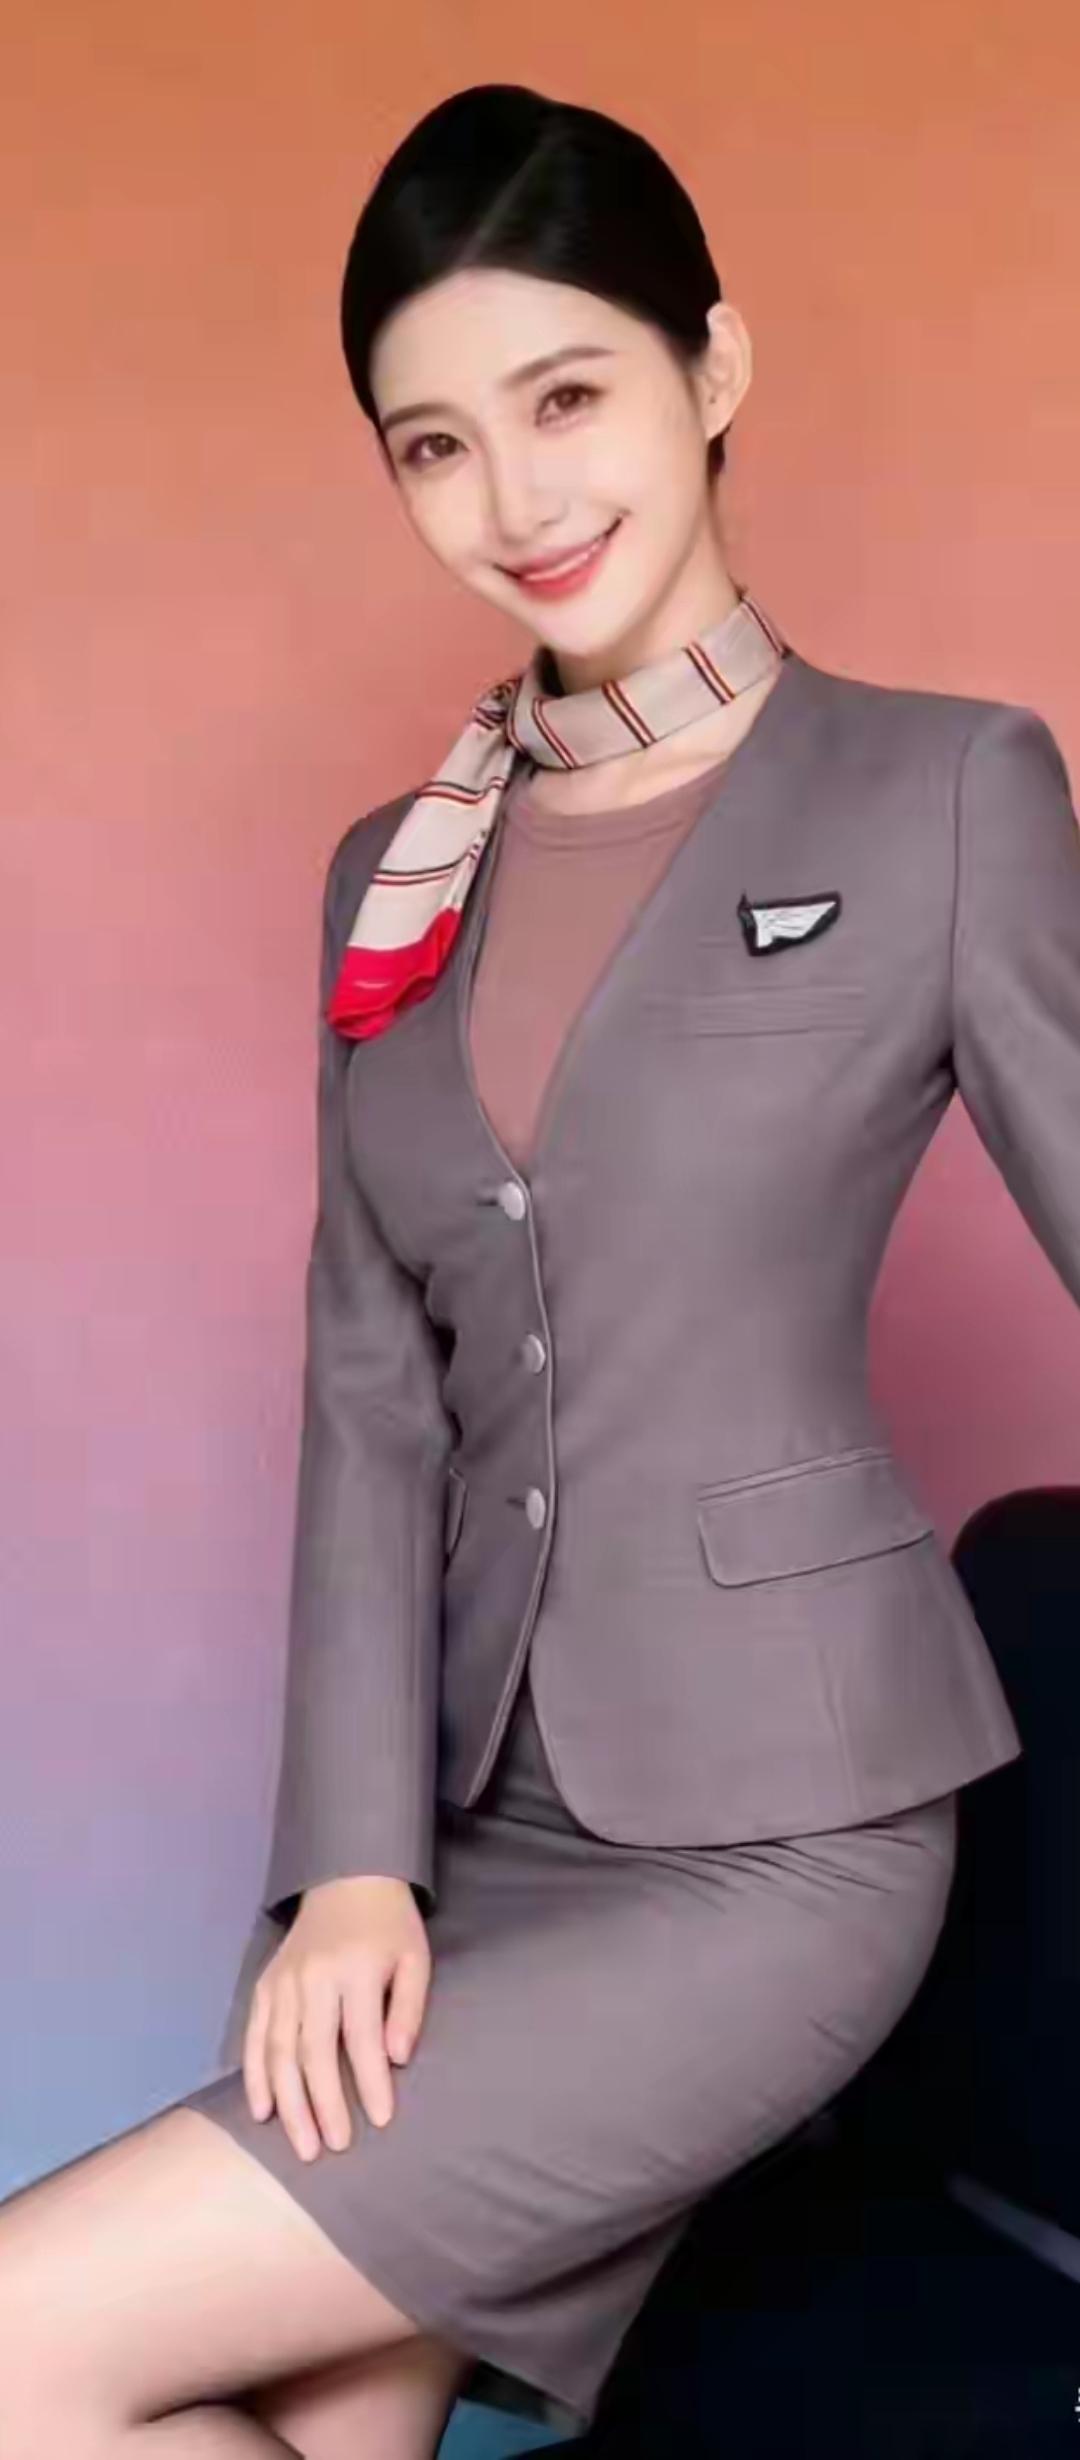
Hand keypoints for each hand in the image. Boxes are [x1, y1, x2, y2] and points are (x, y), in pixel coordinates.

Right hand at [242, 1874, 430, 2159]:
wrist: (346, 1877)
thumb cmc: (389, 1925)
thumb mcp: (414, 1958)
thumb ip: (409, 2008)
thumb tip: (398, 2060)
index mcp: (356, 1969)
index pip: (361, 2037)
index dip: (370, 2081)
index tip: (380, 2121)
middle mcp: (314, 1978)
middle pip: (313, 2051)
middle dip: (322, 2104)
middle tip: (333, 2148)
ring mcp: (284, 1981)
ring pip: (278, 2050)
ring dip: (288, 2102)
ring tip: (302, 2144)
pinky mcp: (265, 1984)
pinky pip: (254, 2035)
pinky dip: (255, 2075)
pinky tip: (262, 2110)